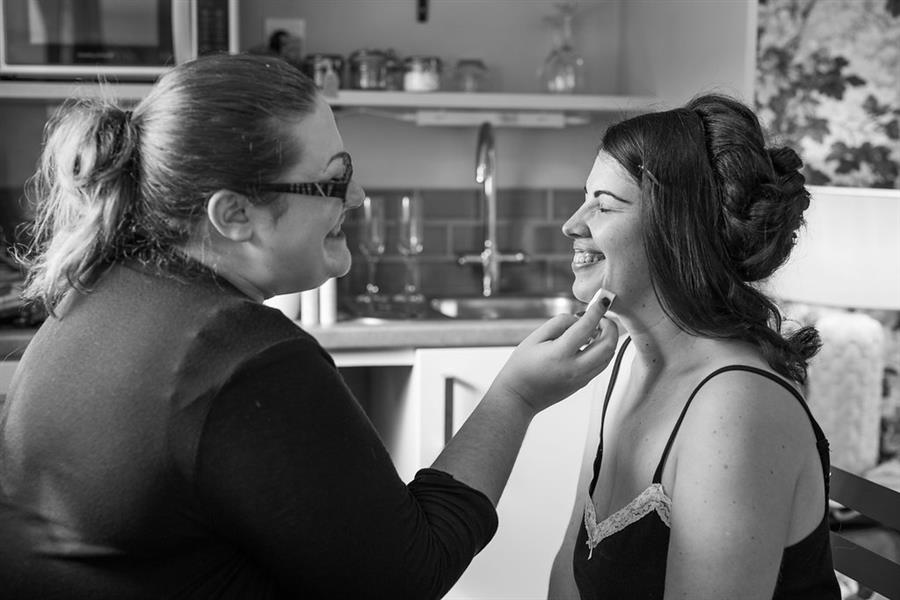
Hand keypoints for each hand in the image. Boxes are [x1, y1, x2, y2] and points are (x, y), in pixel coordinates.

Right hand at [490, 289, 618, 414]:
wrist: (519, 396)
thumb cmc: (522, 366)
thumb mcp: (534, 339)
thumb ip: (558, 324)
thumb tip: (579, 318)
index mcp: (559, 354)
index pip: (585, 328)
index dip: (597, 311)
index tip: (603, 300)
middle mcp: (575, 368)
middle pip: (608, 345)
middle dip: (610, 327)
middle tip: (600, 318)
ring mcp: (581, 378)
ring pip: (609, 356)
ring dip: (608, 339)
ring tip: (595, 330)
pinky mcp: (583, 383)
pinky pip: (601, 364)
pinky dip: (602, 350)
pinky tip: (589, 343)